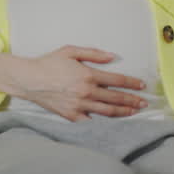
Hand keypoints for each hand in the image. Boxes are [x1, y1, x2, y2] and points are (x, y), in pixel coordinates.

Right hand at [0, 47, 147, 120]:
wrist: (29, 79)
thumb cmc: (49, 63)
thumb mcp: (71, 51)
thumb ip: (94, 53)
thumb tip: (113, 57)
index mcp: (88, 75)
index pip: (117, 80)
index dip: (132, 83)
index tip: (142, 86)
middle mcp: (86, 92)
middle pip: (116, 98)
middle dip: (132, 100)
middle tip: (144, 103)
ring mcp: (79, 106)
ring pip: (107, 111)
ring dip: (123, 112)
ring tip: (134, 112)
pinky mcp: (71, 115)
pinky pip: (91, 121)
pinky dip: (103, 122)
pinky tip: (112, 122)